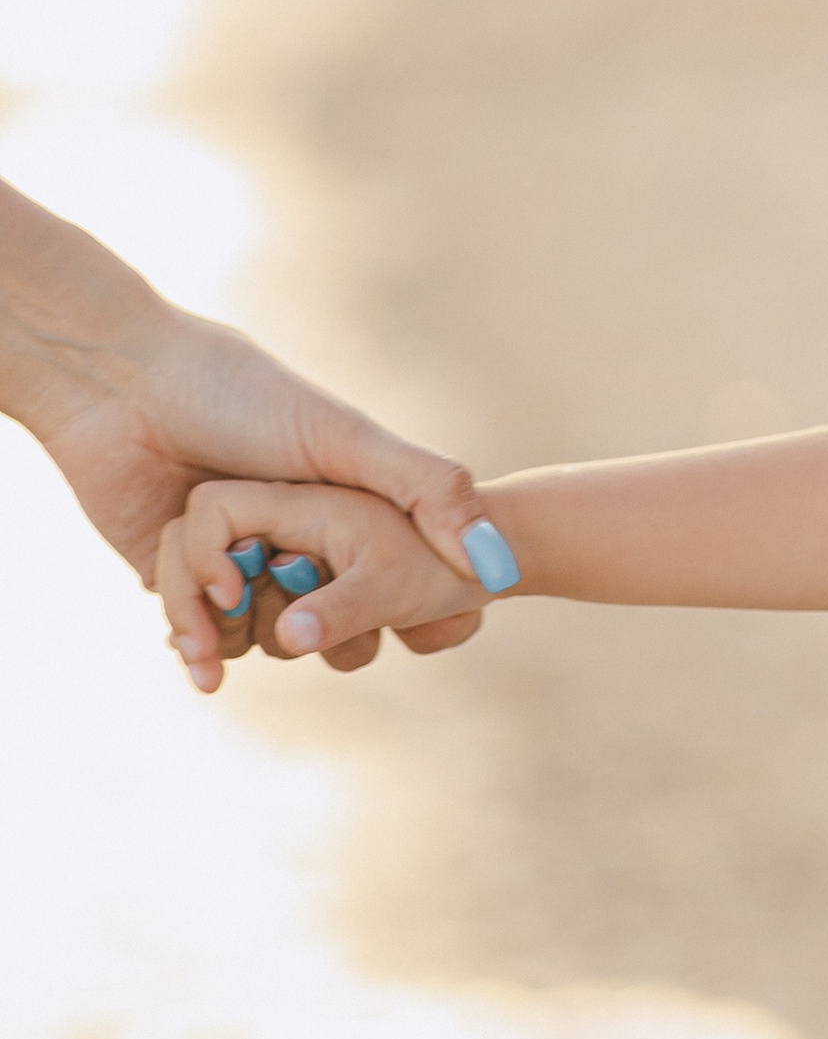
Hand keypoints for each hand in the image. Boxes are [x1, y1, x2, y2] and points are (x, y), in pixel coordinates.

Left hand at [26, 290, 497, 654]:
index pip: (382, 575)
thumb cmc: (234, 395)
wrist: (118, 387)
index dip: (397, 606)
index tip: (406, 623)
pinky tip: (198, 650)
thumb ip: (427, 487)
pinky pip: (197, 635)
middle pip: (320, 615)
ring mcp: (228, 557)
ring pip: (255, 634)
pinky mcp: (170, 576)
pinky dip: (199, 650)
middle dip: (313, 627)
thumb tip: (497, 564)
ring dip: (242, 641)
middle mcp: (285, 533)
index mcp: (334, 500)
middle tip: (295, 610)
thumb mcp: (345, 436)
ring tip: (223, 614)